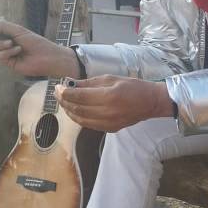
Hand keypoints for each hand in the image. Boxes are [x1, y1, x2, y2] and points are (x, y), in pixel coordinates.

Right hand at [0, 20, 79, 78]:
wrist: (47, 56)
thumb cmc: (36, 42)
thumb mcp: (18, 30)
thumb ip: (1, 26)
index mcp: (8, 35)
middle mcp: (5, 45)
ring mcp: (7, 55)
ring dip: (0, 45)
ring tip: (12, 44)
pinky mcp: (9, 64)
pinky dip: (6, 52)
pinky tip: (18, 51)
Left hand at [54, 75, 173, 131]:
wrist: (150, 102)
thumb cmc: (133, 87)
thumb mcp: (111, 78)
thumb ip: (90, 83)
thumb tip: (71, 84)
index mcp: (108, 96)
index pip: (79, 96)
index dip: (65, 92)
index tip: (58, 87)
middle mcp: (107, 112)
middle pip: (78, 109)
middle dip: (64, 101)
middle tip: (57, 93)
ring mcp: (108, 123)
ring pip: (81, 119)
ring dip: (69, 111)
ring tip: (63, 102)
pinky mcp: (109, 129)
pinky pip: (88, 125)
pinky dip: (78, 118)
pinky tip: (74, 111)